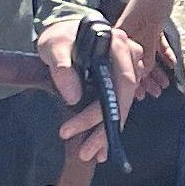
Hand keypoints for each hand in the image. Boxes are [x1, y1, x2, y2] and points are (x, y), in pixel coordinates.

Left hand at [37, 12, 112, 174]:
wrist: (64, 31)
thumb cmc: (60, 36)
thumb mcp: (55, 46)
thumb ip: (62, 68)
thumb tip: (72, 97)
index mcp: (117, 46)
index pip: (119, 82)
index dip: (99, 111)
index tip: (71, 129)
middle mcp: (129, 58)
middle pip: (123, 99)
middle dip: (105, 130)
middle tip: (86, 152)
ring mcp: (127, 70)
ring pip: (122, 106)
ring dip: (107, 133)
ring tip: (92, 154)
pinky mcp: (119, 81)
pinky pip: (118, 105)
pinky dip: (109, 125)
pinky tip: (101, 145)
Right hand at [110, 0, 179, 107]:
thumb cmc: (152, 3)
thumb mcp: (150, 31)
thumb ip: (147, 53)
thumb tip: (143, 74)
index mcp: (121, 35)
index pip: (124, 63)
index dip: (131, 81)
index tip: (137, 96)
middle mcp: (128, 34)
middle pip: (136, 61)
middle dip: (146, 79)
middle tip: (155, 94)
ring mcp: (140, 29)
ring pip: (147, 54)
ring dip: (157, 70)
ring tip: (164, 85)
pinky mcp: (151, 24)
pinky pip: (156, 44)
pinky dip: (163, 54)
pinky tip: (172, 64)